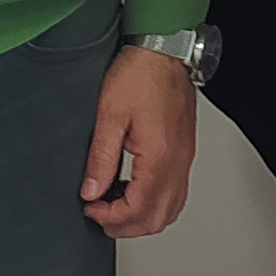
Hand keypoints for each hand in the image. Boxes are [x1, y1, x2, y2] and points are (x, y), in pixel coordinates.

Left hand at [81, 45, 198, 237]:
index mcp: (159, 156)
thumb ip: (100, 159)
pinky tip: (134, 188)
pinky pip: (177, 190)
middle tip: (101, 215)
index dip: (110, 217)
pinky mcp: (185, 149)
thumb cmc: (139, 74)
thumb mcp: (109, 115)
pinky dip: (156, 201)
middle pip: (158, 218)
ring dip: (143, 216)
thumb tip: (91, 191)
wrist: (162, 49)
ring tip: (115, 205)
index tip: (90, 208)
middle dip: (127, 226)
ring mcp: (185, 156)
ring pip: (172, 208)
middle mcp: (177, 160)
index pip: (138, 209)